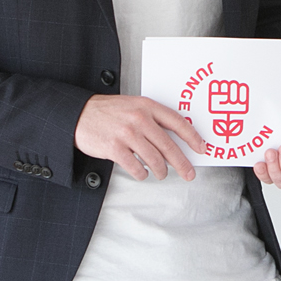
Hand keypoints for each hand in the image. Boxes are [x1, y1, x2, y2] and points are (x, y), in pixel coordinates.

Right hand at [75, 95, 202, 181]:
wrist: (79, 115)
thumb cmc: (107, 112)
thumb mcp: (133, 106)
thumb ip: (152, 118)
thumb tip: (173, 140)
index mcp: (146, 106)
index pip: (177, 122)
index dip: (192, 137)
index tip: (201, 148)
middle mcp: (139, 119)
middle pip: (168, 146)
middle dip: (182, 163)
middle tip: (188, 173)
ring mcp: (127, 134)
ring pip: (154, 160)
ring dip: (161, 171)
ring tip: (161, 174)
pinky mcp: (115, 148)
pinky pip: (136, 168)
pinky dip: (142, 173)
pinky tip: (142, 172)